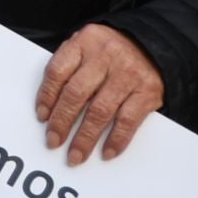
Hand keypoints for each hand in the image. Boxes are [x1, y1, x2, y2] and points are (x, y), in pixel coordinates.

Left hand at [36, 24, 163, 164]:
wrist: (155, 43)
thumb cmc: (112, 49)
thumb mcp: (87, 46)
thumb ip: (70, 67)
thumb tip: (50, 107)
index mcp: (84, 41)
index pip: (57, 71)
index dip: (46, 97)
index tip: (41, 117)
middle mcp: (106, 56)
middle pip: (76, 93)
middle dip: (62, 122)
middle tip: (53, 141)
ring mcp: (128, 74)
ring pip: (100, 110)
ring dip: (85, 137)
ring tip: (75, 155)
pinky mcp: (148, 91)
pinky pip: (128, 120)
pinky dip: (116, 139)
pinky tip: (107, 152)